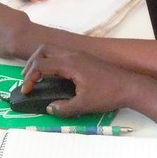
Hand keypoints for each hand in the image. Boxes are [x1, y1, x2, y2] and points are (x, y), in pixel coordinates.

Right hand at [19, 45, 137, 116]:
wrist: (130, 86)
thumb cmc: (108, 94)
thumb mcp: (84, 105)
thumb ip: (64, 108)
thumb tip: (49, 108)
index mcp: (70, 63)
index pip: (41, 64)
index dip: (30, 77)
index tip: (26, 91)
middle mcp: (72, 54)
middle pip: (44, 50)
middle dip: (31, 63)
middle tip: (26, 79)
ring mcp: (79, 55)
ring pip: (53, 49)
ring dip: (41, 60)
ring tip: (35, 76)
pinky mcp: (84, 58)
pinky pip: (61, 54)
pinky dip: (50, 61)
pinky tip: (52, 75)